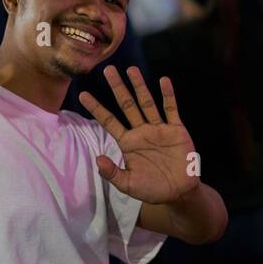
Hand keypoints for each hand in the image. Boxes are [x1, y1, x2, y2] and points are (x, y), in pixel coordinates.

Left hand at [79, 66, 198, 204]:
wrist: (179, 193)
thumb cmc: (152, 188)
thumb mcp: (128, 185)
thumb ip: (112, 173)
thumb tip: (97, 158)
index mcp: (128, 142)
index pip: (109, 121)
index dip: (97, 108)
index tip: (83, 94)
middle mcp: (141, 131)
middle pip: (127, 105)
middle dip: (118, 88)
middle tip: (107, 70)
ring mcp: (159, 129)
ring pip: (147, 103)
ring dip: (139, 86)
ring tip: (132, 69)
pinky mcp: (176, 130)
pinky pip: (171, 110)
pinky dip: (168, 96)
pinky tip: (163, 81)